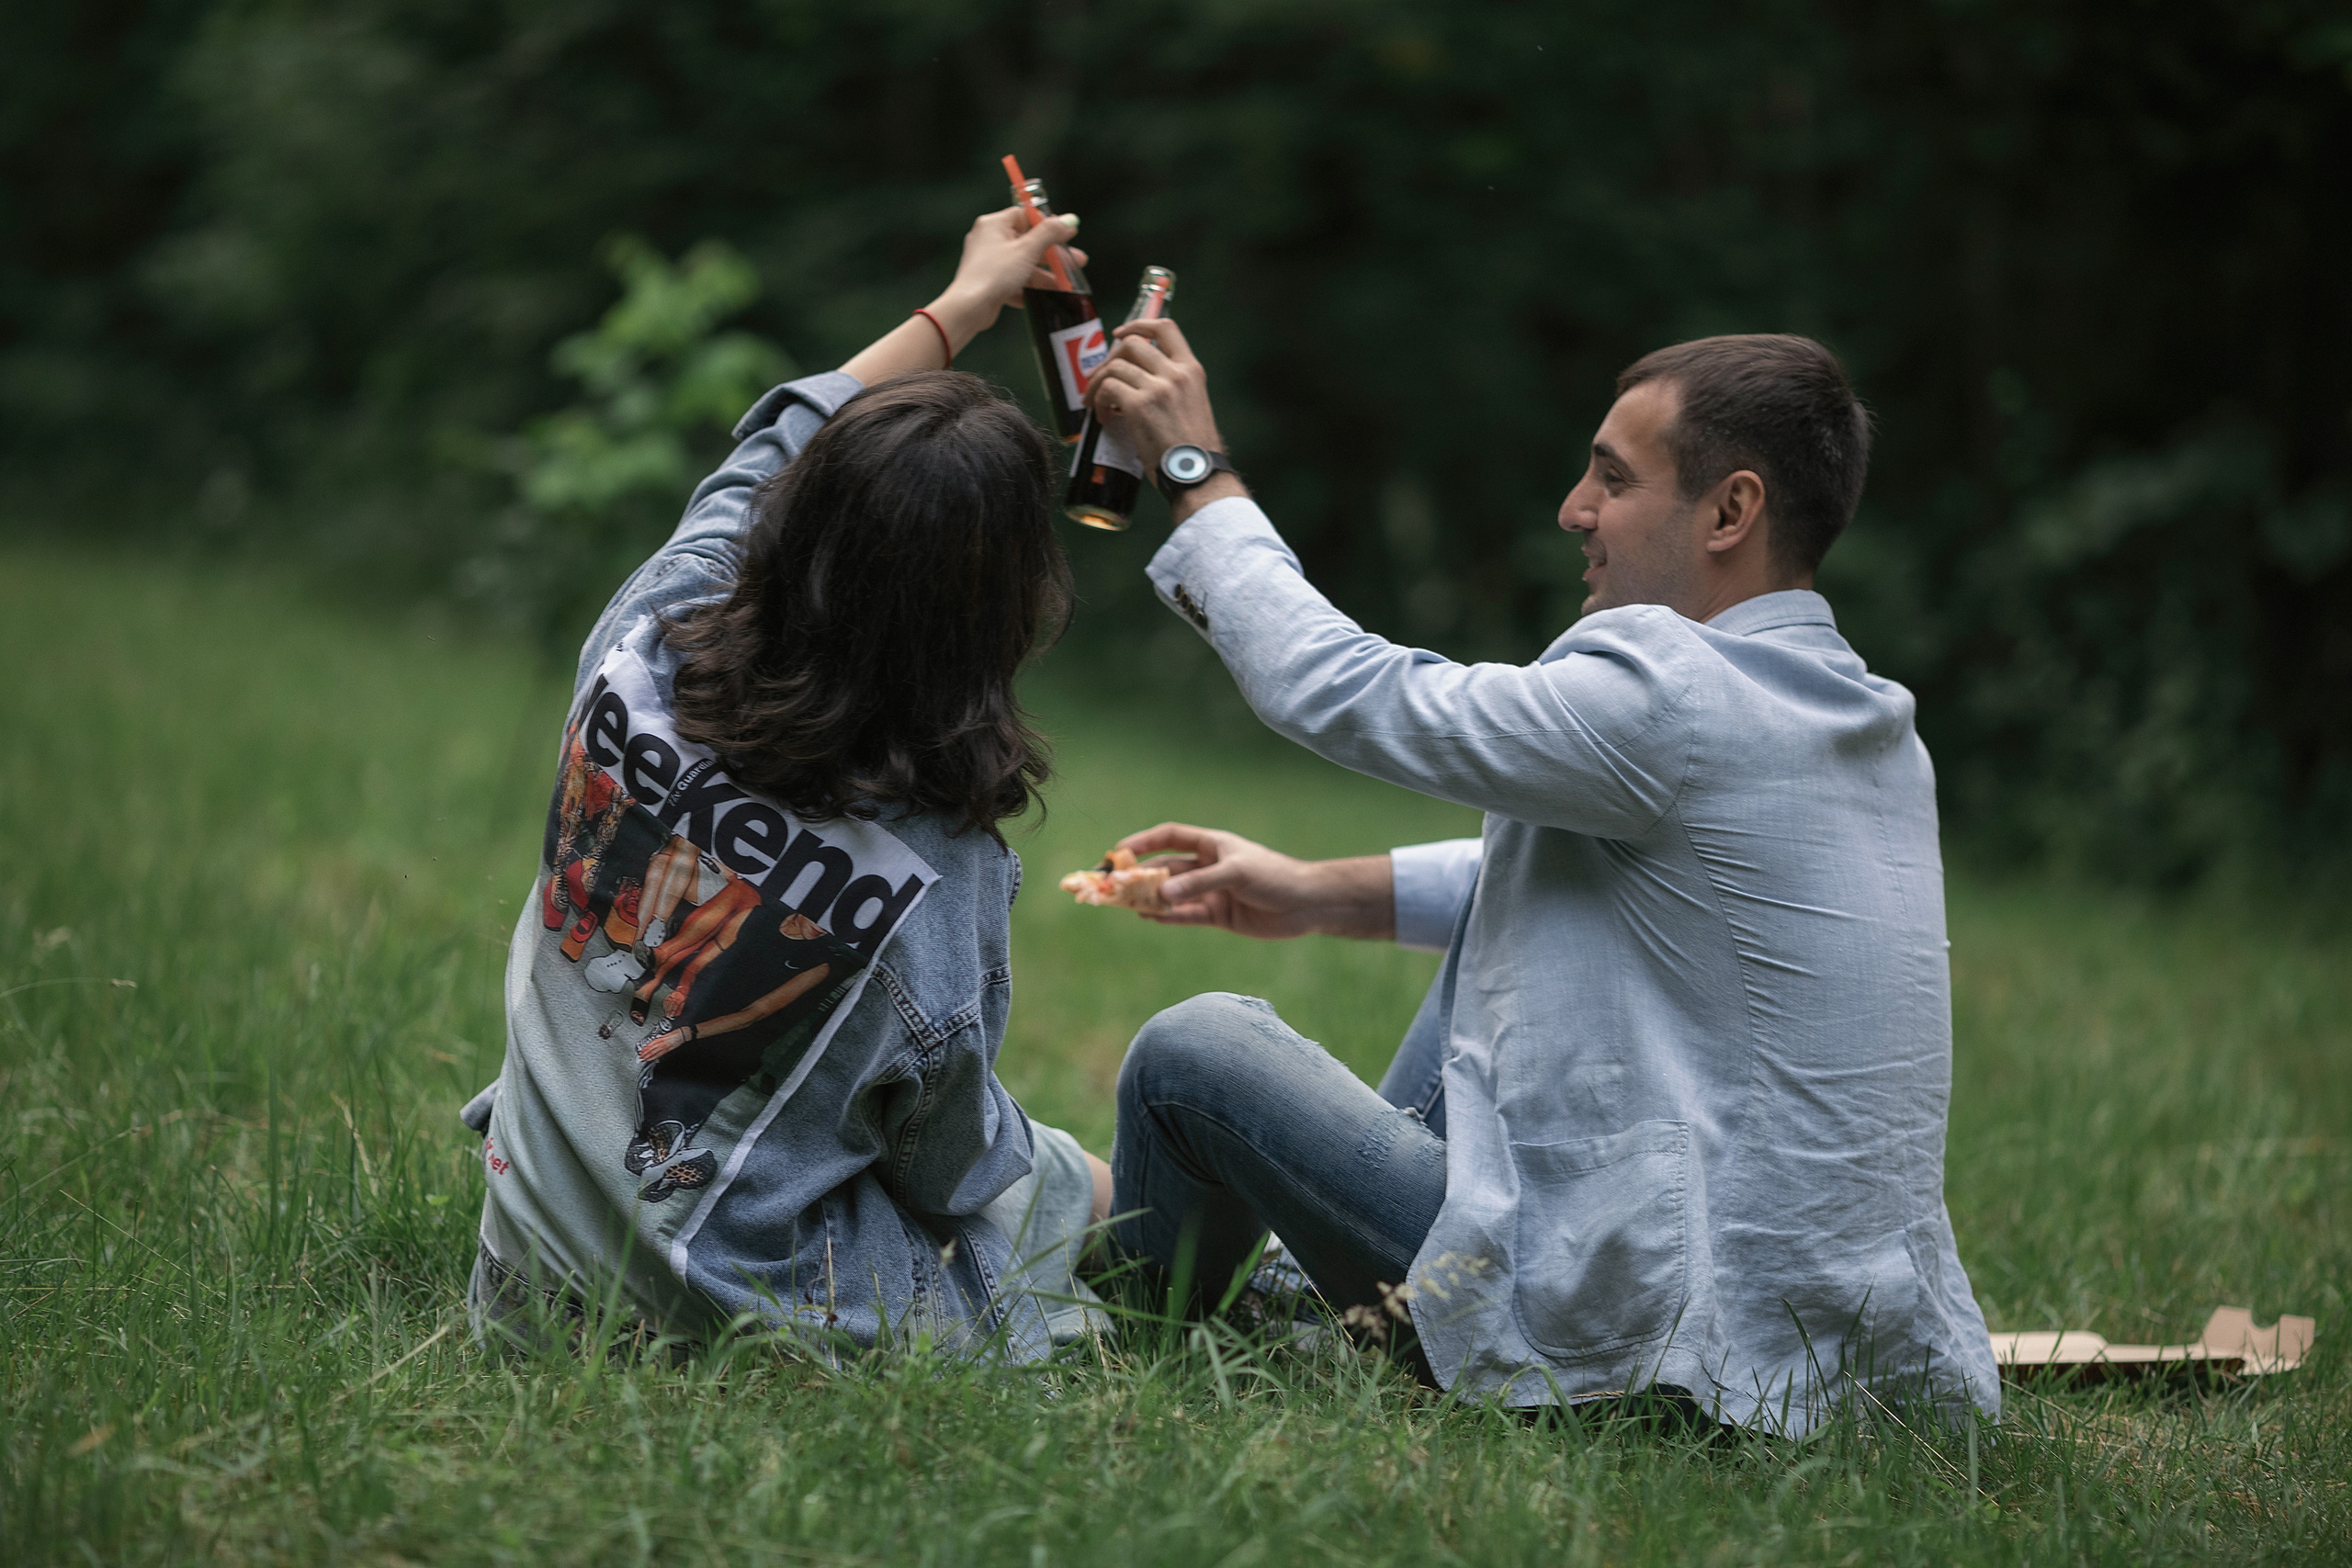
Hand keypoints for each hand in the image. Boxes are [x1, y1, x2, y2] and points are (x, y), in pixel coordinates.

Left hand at [840, 207, 1085, 383]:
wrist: (961, 315)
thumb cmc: (989, 282)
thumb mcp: (1027, 254)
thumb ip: (1051, 237)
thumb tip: (1071, 221)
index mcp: (992, 224)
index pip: (1027, 213)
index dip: (1050, 224)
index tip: (1069, 234)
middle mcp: (985, 239)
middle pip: (1028, 240)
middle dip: (1053, 252)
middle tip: (1078, 262)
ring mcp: (984, 264)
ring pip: (1023, 263)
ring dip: (1046, 273)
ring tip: (1069, 284)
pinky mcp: (985, 287)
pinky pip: (1015, 282)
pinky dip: (1030, 289)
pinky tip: (1044, 300)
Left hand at [1082, 319, 1242, 518]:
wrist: (1197, 473)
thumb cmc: (1193, 449)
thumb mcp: (1193, 404)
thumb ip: (1172, 386)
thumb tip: (1139, 380)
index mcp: (1192, 370)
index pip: (1165, 328)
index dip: (1138, 324)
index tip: (1120, 334)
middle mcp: (1175, 373)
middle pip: (1131, 344)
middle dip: (1109, 359)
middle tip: (1100, 380)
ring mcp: (1157, 388)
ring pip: (1114, 367)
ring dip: (1098, 384)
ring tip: (1097, 404)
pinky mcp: (1139, 406)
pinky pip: (1107, 390)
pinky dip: (1099, 402)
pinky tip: (1103, 417)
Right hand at [1113, 823, 1393, 941]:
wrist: (1308, 905)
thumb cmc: (1275, 876)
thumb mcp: (1235, 873)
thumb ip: (1198, 884)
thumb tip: (1159, 894)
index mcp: (1212, 844)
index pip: (1169, 837)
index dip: (1143, 842)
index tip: (1118, 852)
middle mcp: (1208, 866)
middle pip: (1166, 869)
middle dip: (1140, 876)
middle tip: (1113, 885)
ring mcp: (1211, 891)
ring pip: (1172, 894)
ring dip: (1150, 899)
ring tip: (1124, 905)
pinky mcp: (1218, 915)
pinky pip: (1186, 915)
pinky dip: (1168, 917)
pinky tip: (1149, 918)